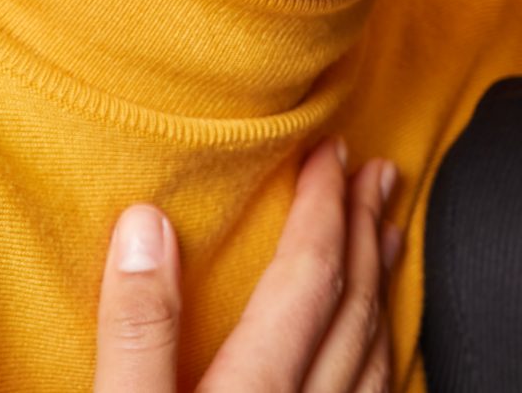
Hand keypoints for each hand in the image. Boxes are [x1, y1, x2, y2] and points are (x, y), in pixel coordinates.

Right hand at [93, 139, 405, 392]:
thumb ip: (136, 332)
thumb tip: (147, 226)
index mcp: (256, 392)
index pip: (307, 277)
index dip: (323, 207)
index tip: (330, 153)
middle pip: (352, 308)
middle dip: (363, 231)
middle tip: (375, 176)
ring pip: (373, 357)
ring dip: (377, 288)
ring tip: (385, 240)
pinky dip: (377, 353)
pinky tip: (371, 344)